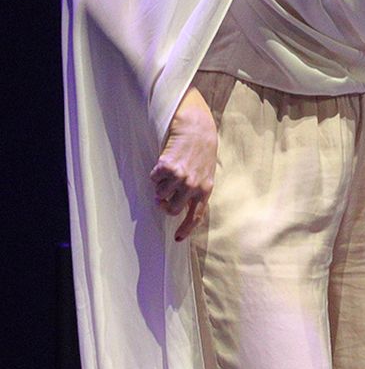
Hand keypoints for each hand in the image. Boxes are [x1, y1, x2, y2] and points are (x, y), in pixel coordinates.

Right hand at [150, 90, 217, 242]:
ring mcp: (179, 178)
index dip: (186, 229)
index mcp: (205, 190)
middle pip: (172, 210)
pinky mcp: (166, 168)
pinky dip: (155, 174)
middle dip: (165, 204)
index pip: (196, 216)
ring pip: (159, 195)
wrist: (197, 130)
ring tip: (168, 174)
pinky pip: (153, 180)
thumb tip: (181, 208)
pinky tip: (164, 163)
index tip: (177, 238)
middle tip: (164, 196)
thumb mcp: (206, 173)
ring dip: (160, 187)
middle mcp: (193, 186)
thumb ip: (196, 190)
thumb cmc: (201, 152)